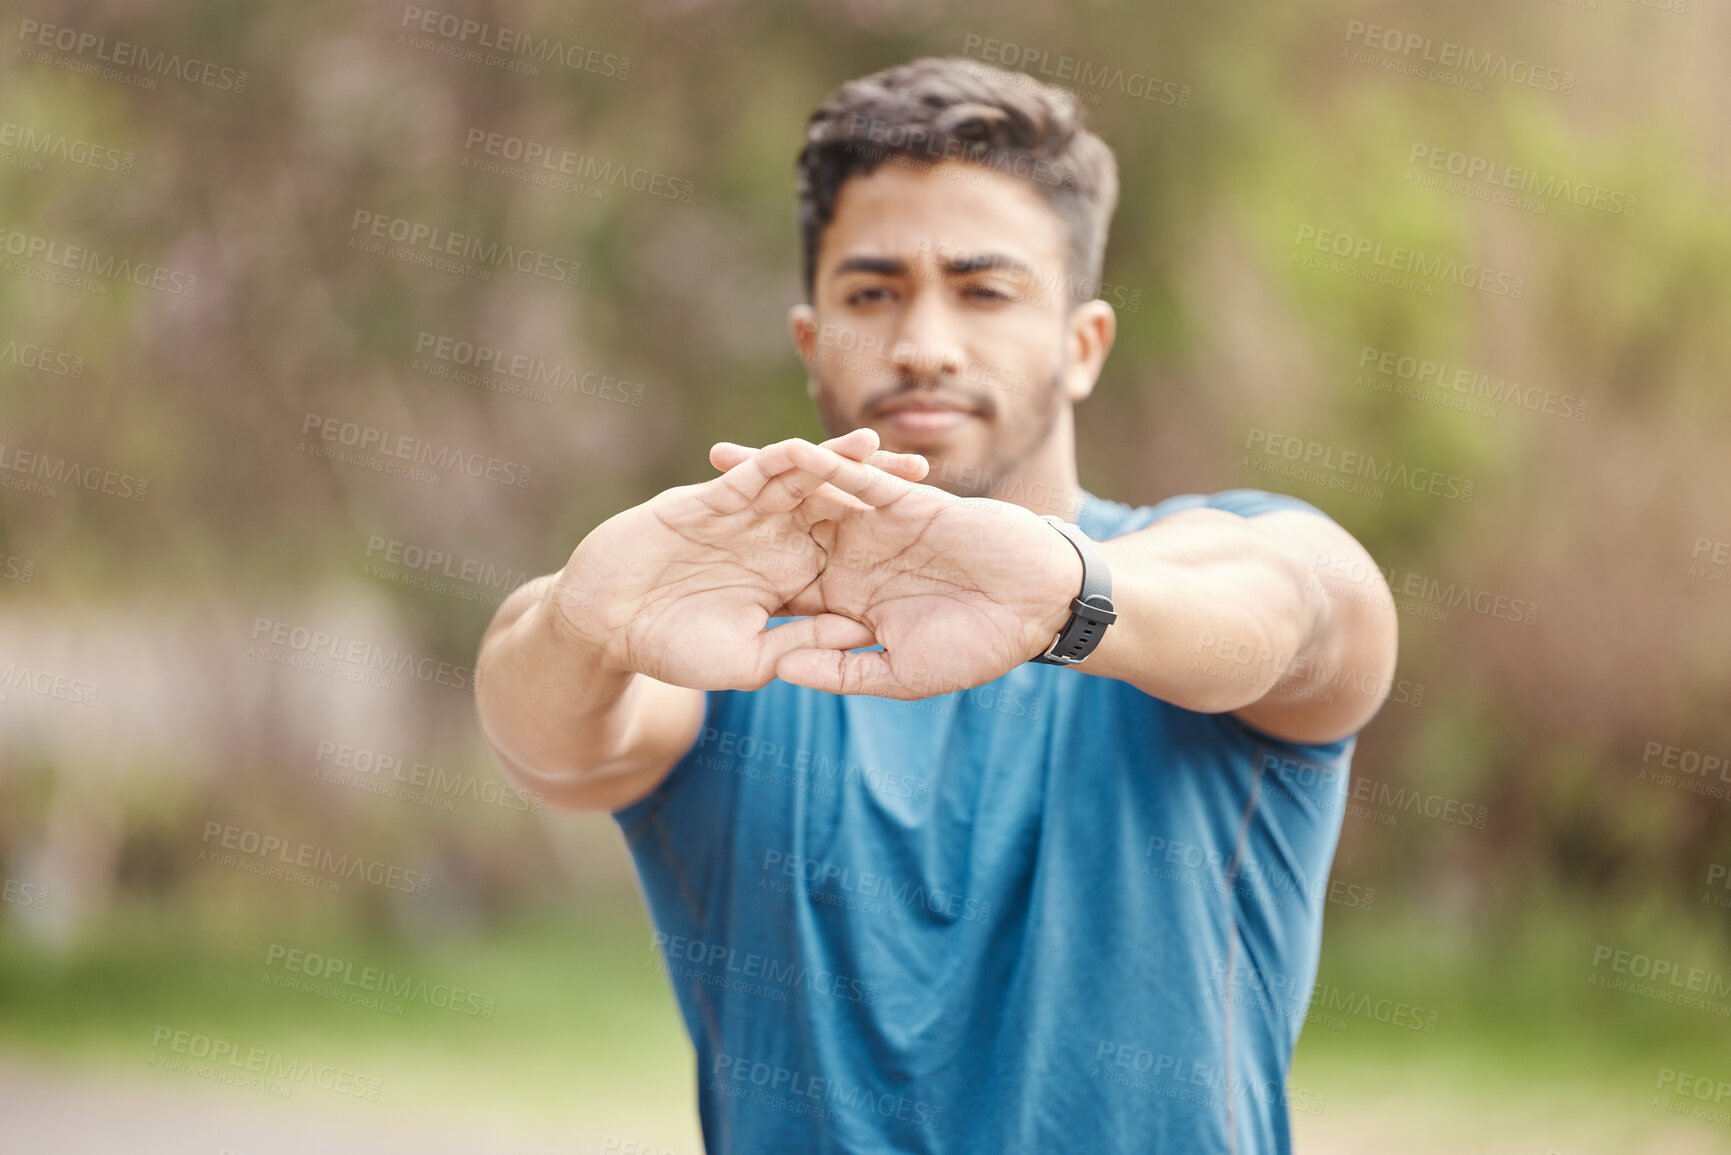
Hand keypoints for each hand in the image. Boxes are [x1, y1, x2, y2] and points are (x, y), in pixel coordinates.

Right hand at [551, 430, 926, 690]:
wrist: (605, 624)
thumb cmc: (672, 649)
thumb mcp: (750, 658)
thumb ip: (804, 643)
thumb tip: (862, 633)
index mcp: (792, 580)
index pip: (851, 556)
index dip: (889, 546)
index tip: (933, 543)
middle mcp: (776, 541)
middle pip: (839, 507)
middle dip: (879, 490)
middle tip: (925, 476)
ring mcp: (746, 516)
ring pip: (804, 481)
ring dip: (838, 462)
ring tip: (879, 446)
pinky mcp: (713, 498)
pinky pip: (755, 474)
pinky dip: (783, 460)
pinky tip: (813, 448)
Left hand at [709, 433, 1082, 697]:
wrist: (1039, 605)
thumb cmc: (980, 645)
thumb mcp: (903, 674)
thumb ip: (843, 673)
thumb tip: (780, 673)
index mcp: (849, 601)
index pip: (782, 591)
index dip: (736, 586)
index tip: (685, 587)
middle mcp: (855, 558)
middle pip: (782, 534)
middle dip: (736, 521)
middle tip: (676, 510)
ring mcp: (879, 527)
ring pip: (811, 497)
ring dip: (769, 478)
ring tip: (718, 462)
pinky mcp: (907, 501)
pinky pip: (858, 478)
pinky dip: (826, 462)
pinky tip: (786, 449)